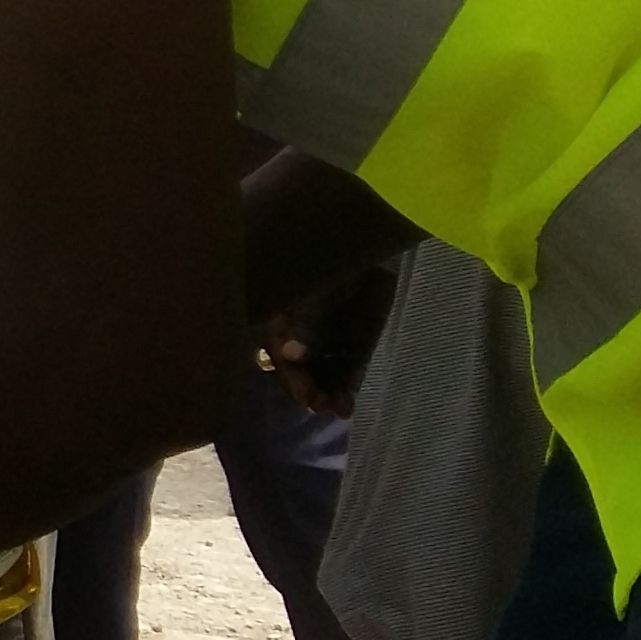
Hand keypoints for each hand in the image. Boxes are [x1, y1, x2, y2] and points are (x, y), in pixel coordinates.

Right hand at [258, 258, 400, 416]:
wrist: (365, 231)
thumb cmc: (325, 254)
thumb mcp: (311, 286)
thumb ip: (305, 322)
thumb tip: (291, 355)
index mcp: (275, 316)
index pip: (278, 354)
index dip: (291, 377)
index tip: (306, 398)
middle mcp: (297, 329)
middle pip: (300, 367)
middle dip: (310, 388)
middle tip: (322, 407)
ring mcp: (328, 333)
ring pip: (324, 370)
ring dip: (329, 391)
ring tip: (338, 409)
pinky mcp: (357, 334)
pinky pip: (350, 363)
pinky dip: (349, 382)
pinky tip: (348, 400)